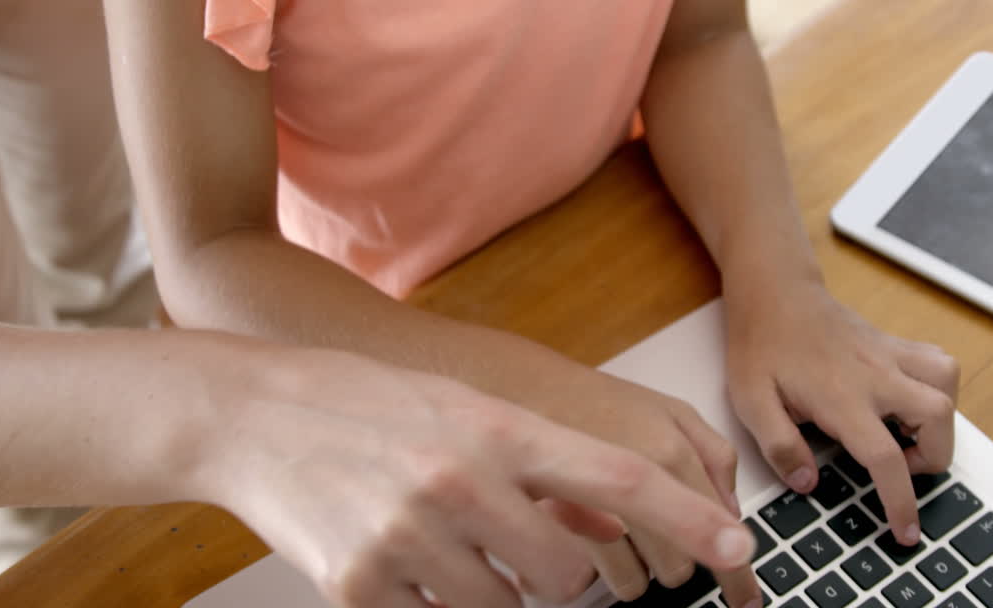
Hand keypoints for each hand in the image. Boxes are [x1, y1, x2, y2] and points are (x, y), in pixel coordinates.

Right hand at [191, 347, 756, 607]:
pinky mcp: (362, 587)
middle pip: (569, 580)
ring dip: (493, 591)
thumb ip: (539, 465)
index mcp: (495, 431)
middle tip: (513, 542)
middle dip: (561, 578)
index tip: (737, 548)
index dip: (686, 517)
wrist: (255, 414)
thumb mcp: (466, 412)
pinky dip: (434, 602)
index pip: (616, 481)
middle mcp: (459, 482)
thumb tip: (608, 533)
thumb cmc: (368, 404)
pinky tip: (399, 554)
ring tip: (444, 539)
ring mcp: (410, 539)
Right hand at [513, 363, 762, 607]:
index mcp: (670, 453)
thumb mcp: (669, 409)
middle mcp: (635, 483)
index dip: (736, 578)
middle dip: (671, 559)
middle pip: (677, 569)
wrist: (520, 385)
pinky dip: (594, 569)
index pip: (719, 532)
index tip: (746, 602)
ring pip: (634, 583)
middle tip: (650, 531)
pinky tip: (586, 537)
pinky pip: (591, 581)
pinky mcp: (553, 530)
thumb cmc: (593, 399)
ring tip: (614, 531)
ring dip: (632, 569)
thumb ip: (714, 455)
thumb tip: (733, 514)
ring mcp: (592, 509)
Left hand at [723, 278, 958, 545]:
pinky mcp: (894, 344)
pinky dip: (938, 387)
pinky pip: (938, 363)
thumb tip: (807, 483)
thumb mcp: (751, 402)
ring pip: (947, 384)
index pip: (885, 458)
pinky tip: (909, 401)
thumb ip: (779, 446)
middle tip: (900, 467)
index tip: (905, 531)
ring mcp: (889, 356)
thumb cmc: (760, 346)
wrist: (773, 293)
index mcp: (841, 398)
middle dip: (933, 456)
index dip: (901, 501)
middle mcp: (876, 375)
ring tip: (907, 434)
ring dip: (940, 419)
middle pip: (937, 417)